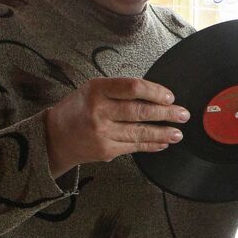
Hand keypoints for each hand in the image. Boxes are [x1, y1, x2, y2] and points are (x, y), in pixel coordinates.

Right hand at [44, 77, 189, 176]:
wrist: (55, 136)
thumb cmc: (78, 109)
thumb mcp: (93, 89)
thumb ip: (119, 90)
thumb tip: (154, 95)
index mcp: (96, 90)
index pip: (132, 87)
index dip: (155, 92)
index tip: (169, 96)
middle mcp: (99, 111)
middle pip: (140, 111)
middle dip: (166, 113)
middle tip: (183, 114)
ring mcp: (102, 132)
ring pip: (140, 132)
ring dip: (163, 132)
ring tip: (178, 132)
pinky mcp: (106, 150)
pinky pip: (134, 147)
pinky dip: (151, 145)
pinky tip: (163, 143)